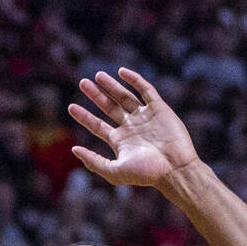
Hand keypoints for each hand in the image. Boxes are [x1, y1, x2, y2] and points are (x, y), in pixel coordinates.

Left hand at [69, 68, 198, 190]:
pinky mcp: (159, 108)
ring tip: (98, 75)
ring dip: (111, 85)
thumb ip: (94, 161)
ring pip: (125, 96)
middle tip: (82, 82)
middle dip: (96, 95)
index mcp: (120, 141)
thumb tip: (74, 149)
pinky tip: (122, 72)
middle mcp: (131, 127)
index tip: (71, 107)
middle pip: (109, 107)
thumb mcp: (115, 171)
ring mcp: (145, 116)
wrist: (175, 168)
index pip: (97, 125)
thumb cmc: (146, 173)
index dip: (84, 116)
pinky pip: (146, 90)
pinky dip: (135, 80)